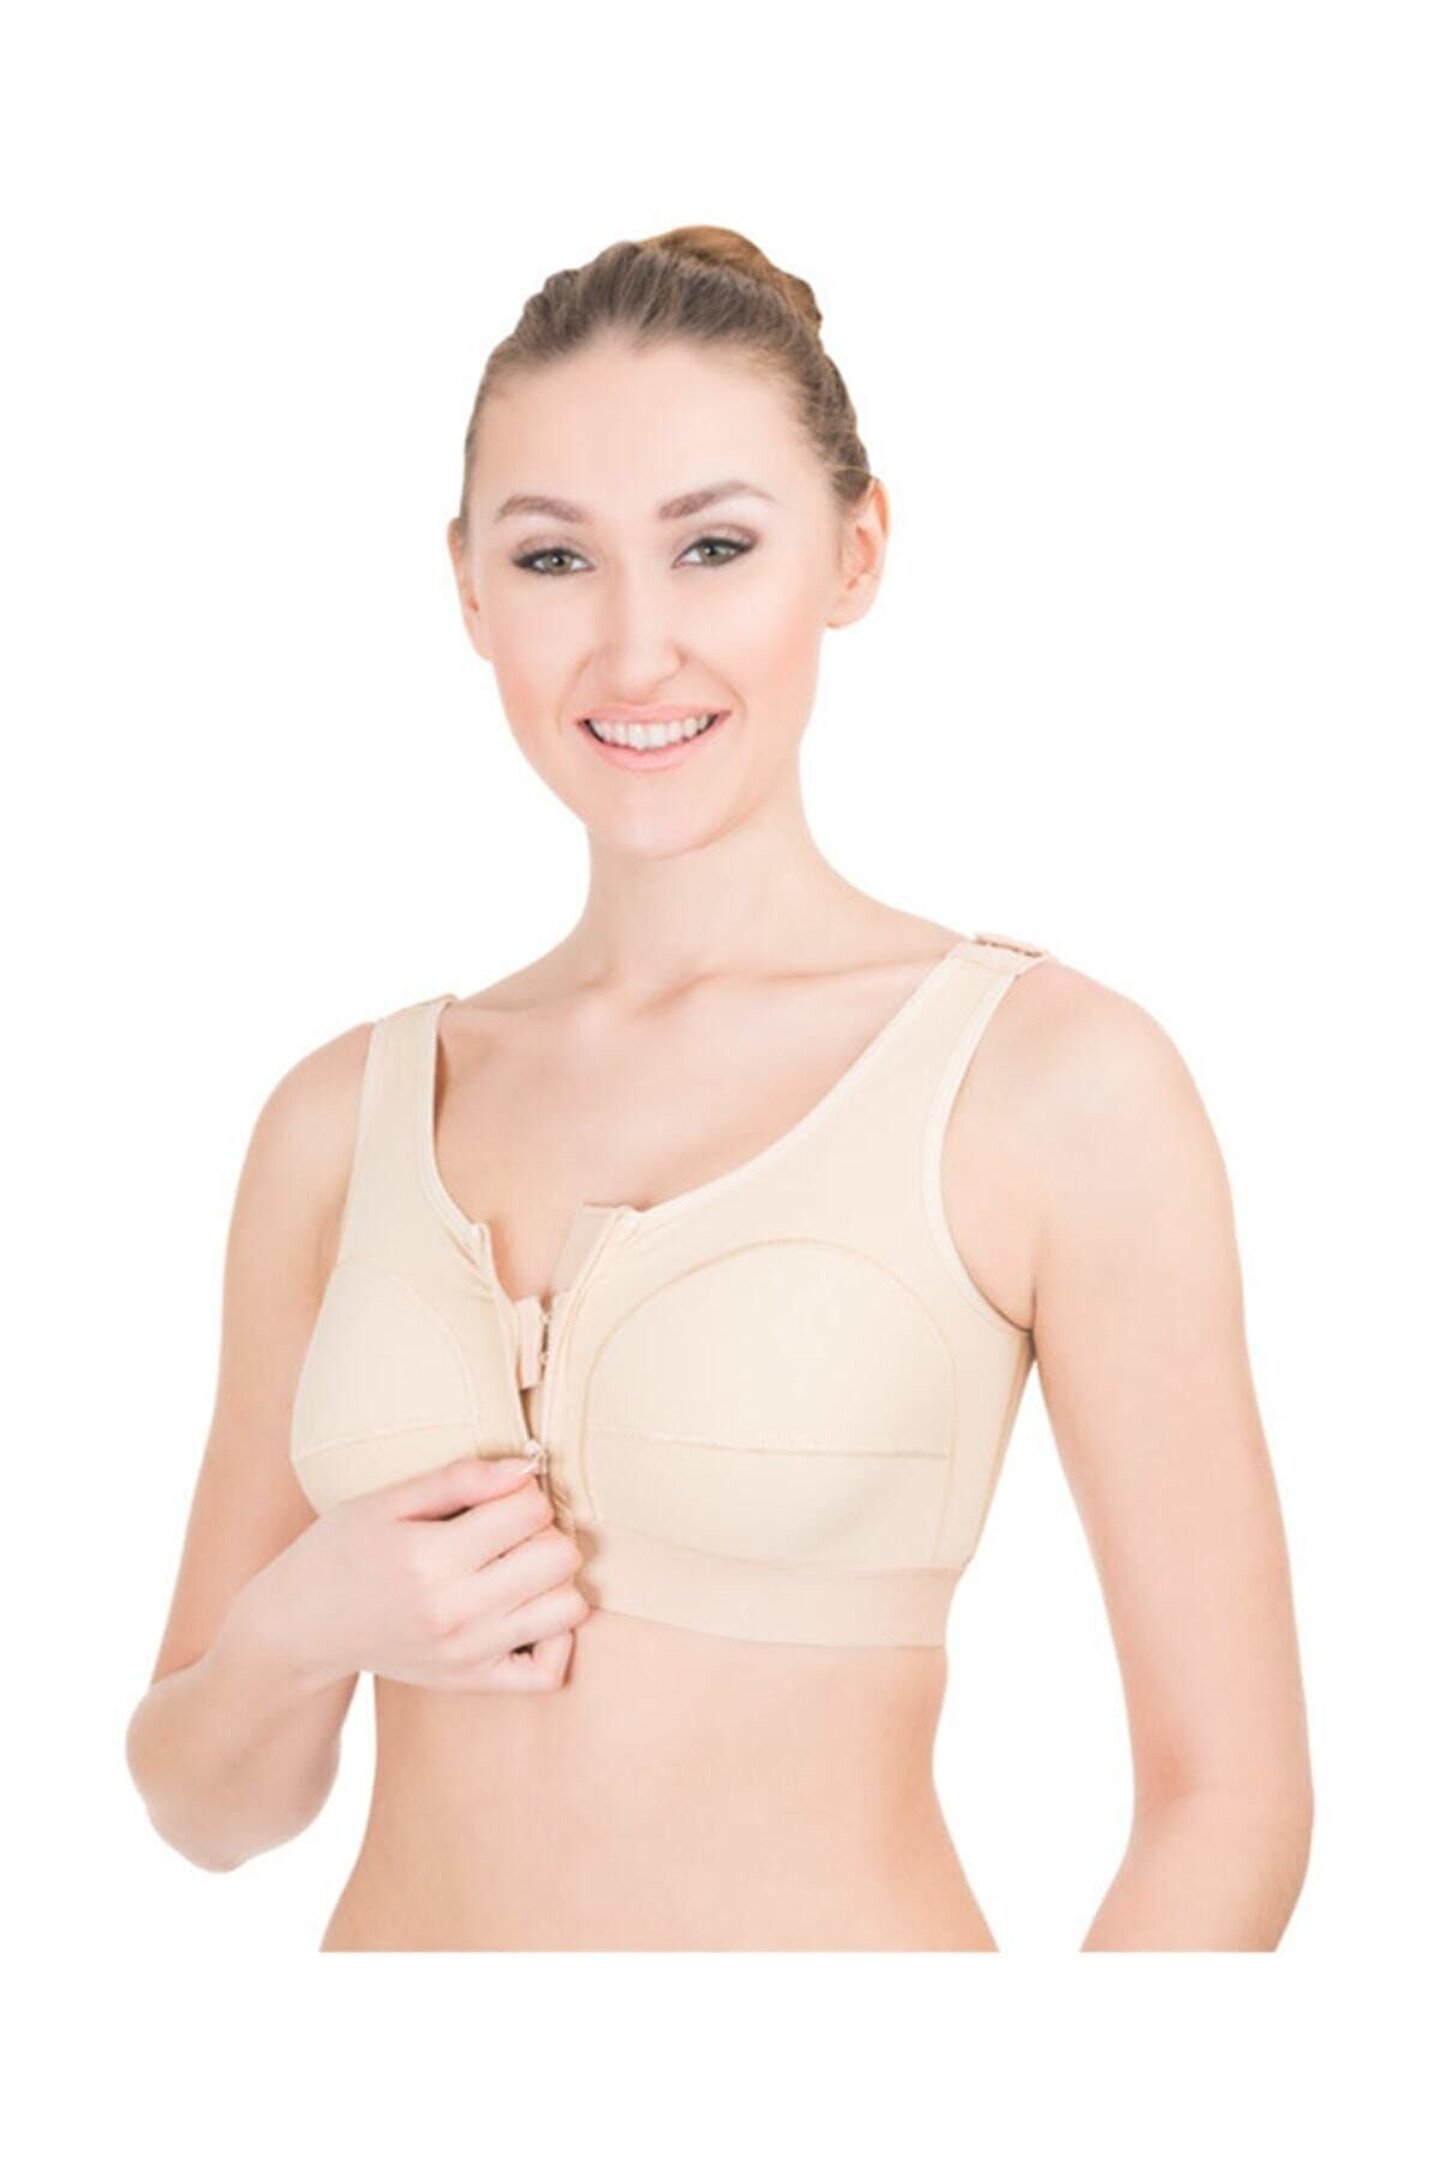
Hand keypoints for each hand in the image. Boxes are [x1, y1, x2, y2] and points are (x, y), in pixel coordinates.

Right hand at [231, 1454, 590, 1692]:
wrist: (303, 1627)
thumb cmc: (342, 1551)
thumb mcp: (387, 1501)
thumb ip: (459, 1479)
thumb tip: (527, 1466)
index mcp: (430, 1559)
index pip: (529, 1510)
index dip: (521, 1491)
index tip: (495, 1496)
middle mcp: (455, 1613)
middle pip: (559, 1558)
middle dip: (543, 1531)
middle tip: (510, 1529)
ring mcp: (468, 1655)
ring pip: (567, 1608)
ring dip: (553, 1579)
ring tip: (517, 1566)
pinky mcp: (473, 1682)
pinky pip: (550, 1671)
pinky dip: (555, 1638)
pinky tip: (526, 1611)